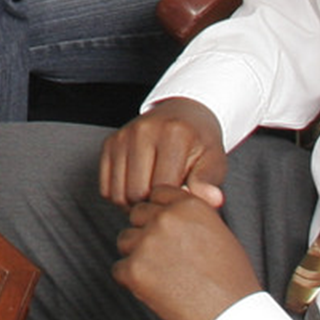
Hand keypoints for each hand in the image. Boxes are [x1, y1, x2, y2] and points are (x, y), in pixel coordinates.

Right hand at [99, 96, 227, 208]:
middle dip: (150, 205)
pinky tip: (138, 189)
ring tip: (152, 197)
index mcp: (173, 134)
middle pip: (136, 192)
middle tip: (165, 201)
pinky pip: (106, 187)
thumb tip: (212, 200)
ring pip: (117, 193)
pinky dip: (120, 195)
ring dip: (133, 203)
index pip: (161, 188)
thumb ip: (209, 182)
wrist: (184, 114)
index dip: (170, 203)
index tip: (179, 200)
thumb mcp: (214, 160)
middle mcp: (143, 131)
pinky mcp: (110, 143)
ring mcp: (123, 136)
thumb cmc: (199, 142)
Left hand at [114, 184, 261, 319]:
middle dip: (147, 233)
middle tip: (167, 259)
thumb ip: (190, 215)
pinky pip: (119, 269)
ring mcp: (147, 243)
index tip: (170, 232)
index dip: (161, 213)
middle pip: (137, 215)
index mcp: (188, 205)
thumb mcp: (219, 233)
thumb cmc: (230, 280)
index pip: (157, 193)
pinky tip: (157, 290)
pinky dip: (132, 281)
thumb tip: (168, 205)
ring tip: (164, 276)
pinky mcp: (134, 270)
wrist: (230, 318)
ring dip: (138, 256)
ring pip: (125, 240)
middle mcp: (165, 218)